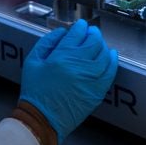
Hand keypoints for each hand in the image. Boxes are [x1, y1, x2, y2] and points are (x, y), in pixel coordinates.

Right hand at [18, 19, 118, 141]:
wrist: (43, 118)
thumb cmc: (35, 91)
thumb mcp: (33, 61)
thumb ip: (47, 42)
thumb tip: (62, 32)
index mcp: (62, 56)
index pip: (77, 34)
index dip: (80, 27)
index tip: (81, 26)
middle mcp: (80, 66)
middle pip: (94, 42)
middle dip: (93, 34)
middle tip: (91, 32)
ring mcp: (92, 79)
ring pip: (105, 55)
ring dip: (102, 46)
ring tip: (99, 43)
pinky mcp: (98, 92)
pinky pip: (110, 72)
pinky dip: (112, 61)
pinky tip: (110, 56)